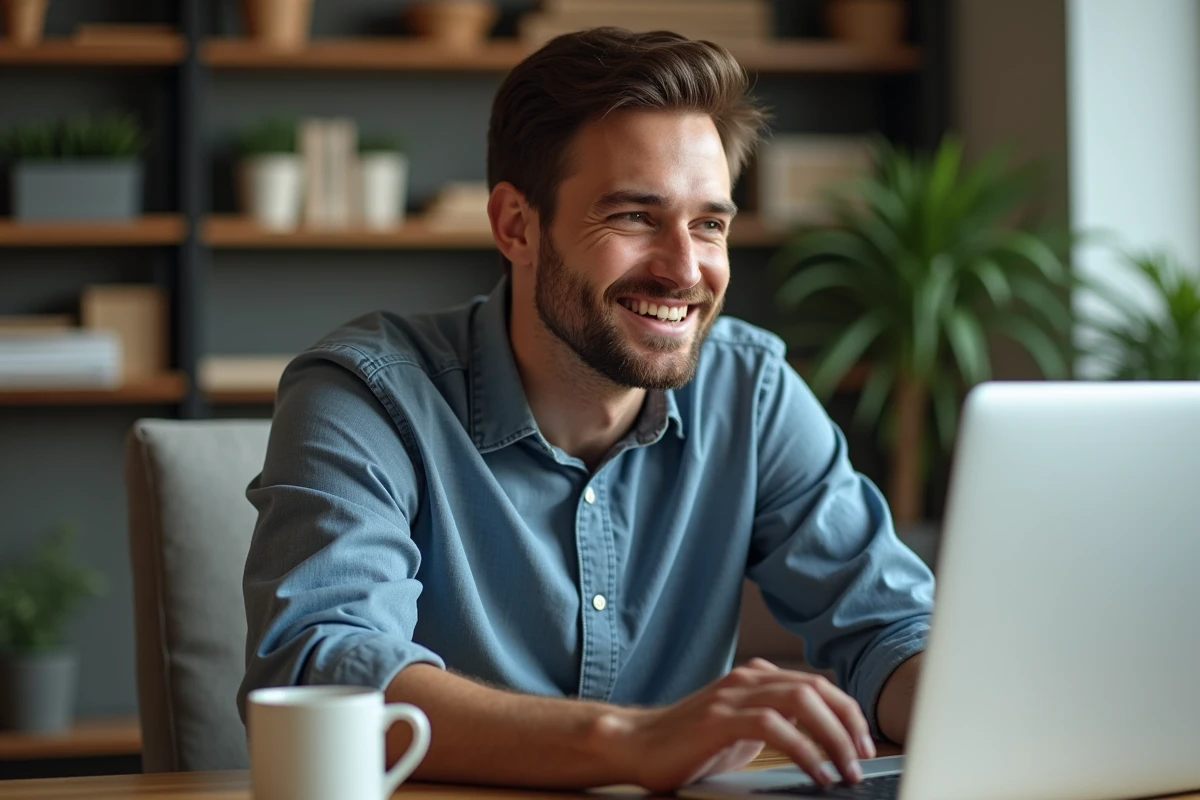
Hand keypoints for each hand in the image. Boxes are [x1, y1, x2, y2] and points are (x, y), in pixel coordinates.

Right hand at [595, 658, 876, 792]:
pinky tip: (816, 773)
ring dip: (833, 737)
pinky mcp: (719, 719)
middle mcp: (747, 679)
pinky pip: (774, 727)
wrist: (636, 743)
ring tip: (846, 769)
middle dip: (848, 724)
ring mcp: (732, 696)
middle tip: (863, 758)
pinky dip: (803, 750)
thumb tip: (821, 741)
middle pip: (816, 688)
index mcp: (756, 678)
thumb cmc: (689, 743)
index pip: (816, 685)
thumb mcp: (741, 730)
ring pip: (801, 701)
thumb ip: (776, 723)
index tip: (864, 743)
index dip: (847, 712)